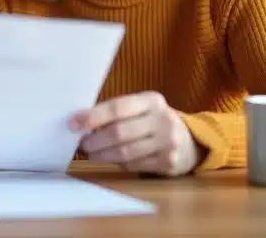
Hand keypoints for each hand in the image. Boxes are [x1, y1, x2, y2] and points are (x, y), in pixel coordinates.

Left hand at [70, 91, 203, 176]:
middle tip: (81, 144)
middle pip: (119, 132)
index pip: (118, 107)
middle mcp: (163, 120)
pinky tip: (112, 159)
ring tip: (91, 153)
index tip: (73, 123)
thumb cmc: (154, 122)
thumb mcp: (142, 109)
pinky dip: (118, 163)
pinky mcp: (169, 163)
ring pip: (125, 153)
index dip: (93, 116)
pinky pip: (134, 165)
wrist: (191, 141)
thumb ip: (117, 113)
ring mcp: (168, 143)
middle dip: (95, 140)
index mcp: (152, 100)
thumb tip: (81, 123)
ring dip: (102, 155)